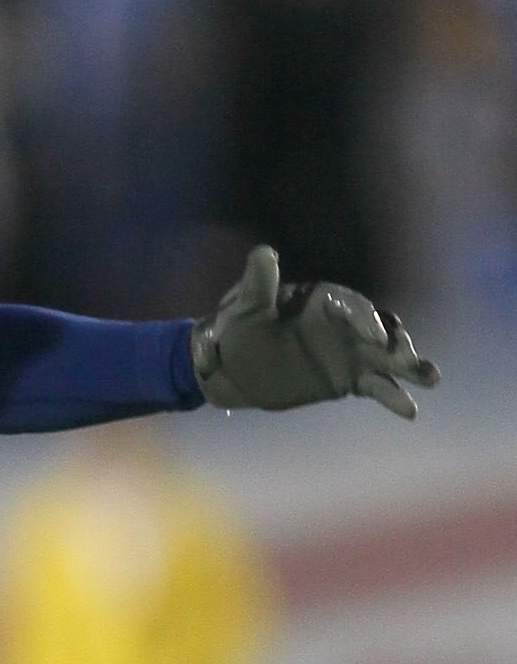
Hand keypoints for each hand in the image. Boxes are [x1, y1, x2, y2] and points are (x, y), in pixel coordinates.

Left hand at [191, 245, 438, 419]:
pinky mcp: (350, 378)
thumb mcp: (245, 307)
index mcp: (323, 300)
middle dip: (398, 343)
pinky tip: (410, 411)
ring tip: (431, 378)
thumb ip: (259, 284)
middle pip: (381, 329)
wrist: (232, 367)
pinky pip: (377, 386)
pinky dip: (393, 397)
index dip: (365, 320)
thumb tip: (264, 252)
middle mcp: (344, 323)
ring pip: (388, 358)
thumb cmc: (237, 330)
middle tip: (411, 361)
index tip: (374, 338)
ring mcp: (350, 351)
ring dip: (410, 366)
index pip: (352, 306)